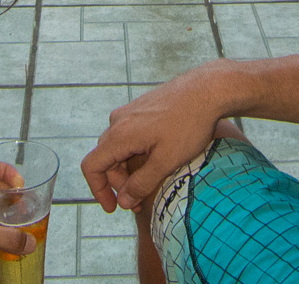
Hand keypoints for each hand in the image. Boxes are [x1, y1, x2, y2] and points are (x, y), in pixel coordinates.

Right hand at [81, 62, 228, 212]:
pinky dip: (135, 153)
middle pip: (105, 158)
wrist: (206, 90)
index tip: (113, 208)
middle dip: (119, 183)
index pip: (92, 166)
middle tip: (139, 202)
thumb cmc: (189, 124)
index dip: (98, 191)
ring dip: (128, 169)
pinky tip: (155, 161)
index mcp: (120, 134)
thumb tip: (123, 202)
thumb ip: (142, 183)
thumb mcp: (166, 161)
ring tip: (149, 184)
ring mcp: (130, 111)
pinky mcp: (142, 108)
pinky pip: (129, 134)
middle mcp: (119, 120)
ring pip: (118, 146)